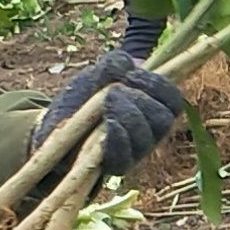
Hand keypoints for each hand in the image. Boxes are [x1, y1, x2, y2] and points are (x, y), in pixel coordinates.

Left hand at [40, 54, 184, 178]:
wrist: (56, 127)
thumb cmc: (82, 98)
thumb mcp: (96, 74)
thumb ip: (114, 64)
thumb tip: (130, 65)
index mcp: (153, 106)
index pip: (173, 100)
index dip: (158, 85)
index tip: (132, 75)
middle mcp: (150, 131)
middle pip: (164, 119)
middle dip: (141, 100)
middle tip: (115, 91)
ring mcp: (136, 151)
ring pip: (147, 137)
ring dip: (128, 114)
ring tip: (106, 102)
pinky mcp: (118, 166)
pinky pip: (127, 155)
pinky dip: (119, 136)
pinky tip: (109, 123)